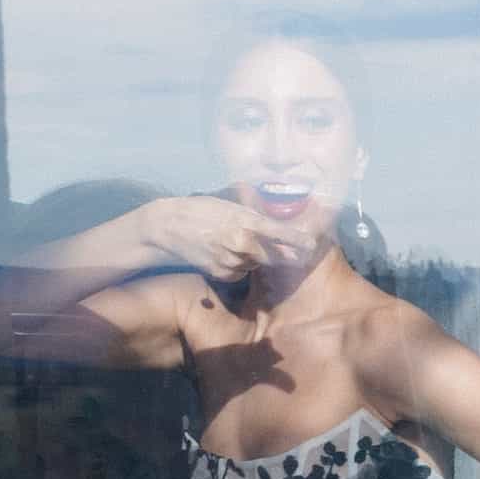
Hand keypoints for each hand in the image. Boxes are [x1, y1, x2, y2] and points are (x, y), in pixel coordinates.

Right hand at [141, 196, 314, 281]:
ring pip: (256, 264)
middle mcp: (241, 243)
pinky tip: (226, 254)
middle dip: (284, 256)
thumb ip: (254, 213)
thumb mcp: (230, 206)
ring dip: (256, 258)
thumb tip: (276, 216)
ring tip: (237, 244)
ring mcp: (231, 260)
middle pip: (273, 256)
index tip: (311, 243)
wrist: (168, 227)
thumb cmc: (200, 210)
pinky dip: (240, 266)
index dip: (297, 239)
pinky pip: (240, 272)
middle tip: (294, 255)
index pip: (278, 231)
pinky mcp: (221, 273)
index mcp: (245, 221)